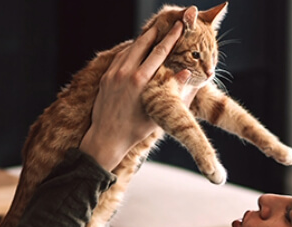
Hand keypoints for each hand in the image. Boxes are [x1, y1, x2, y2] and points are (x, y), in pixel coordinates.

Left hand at [80, 21, 196, 170]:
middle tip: (167, 24)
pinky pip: (119, 58)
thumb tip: (186, 73)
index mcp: (140, 81)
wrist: (107, 138)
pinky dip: (129, 51)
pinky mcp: (105, 78)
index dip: (171, 38)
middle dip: (156, 33)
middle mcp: (125, 73)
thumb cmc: (135, 130)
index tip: (179, 27)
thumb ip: (173, 91)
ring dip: (142, 40)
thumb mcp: (158, 112)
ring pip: (129, 49)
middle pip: (143, 44)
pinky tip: (135, 49)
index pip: (159, 52)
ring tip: (153, 34)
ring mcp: (113, 74)